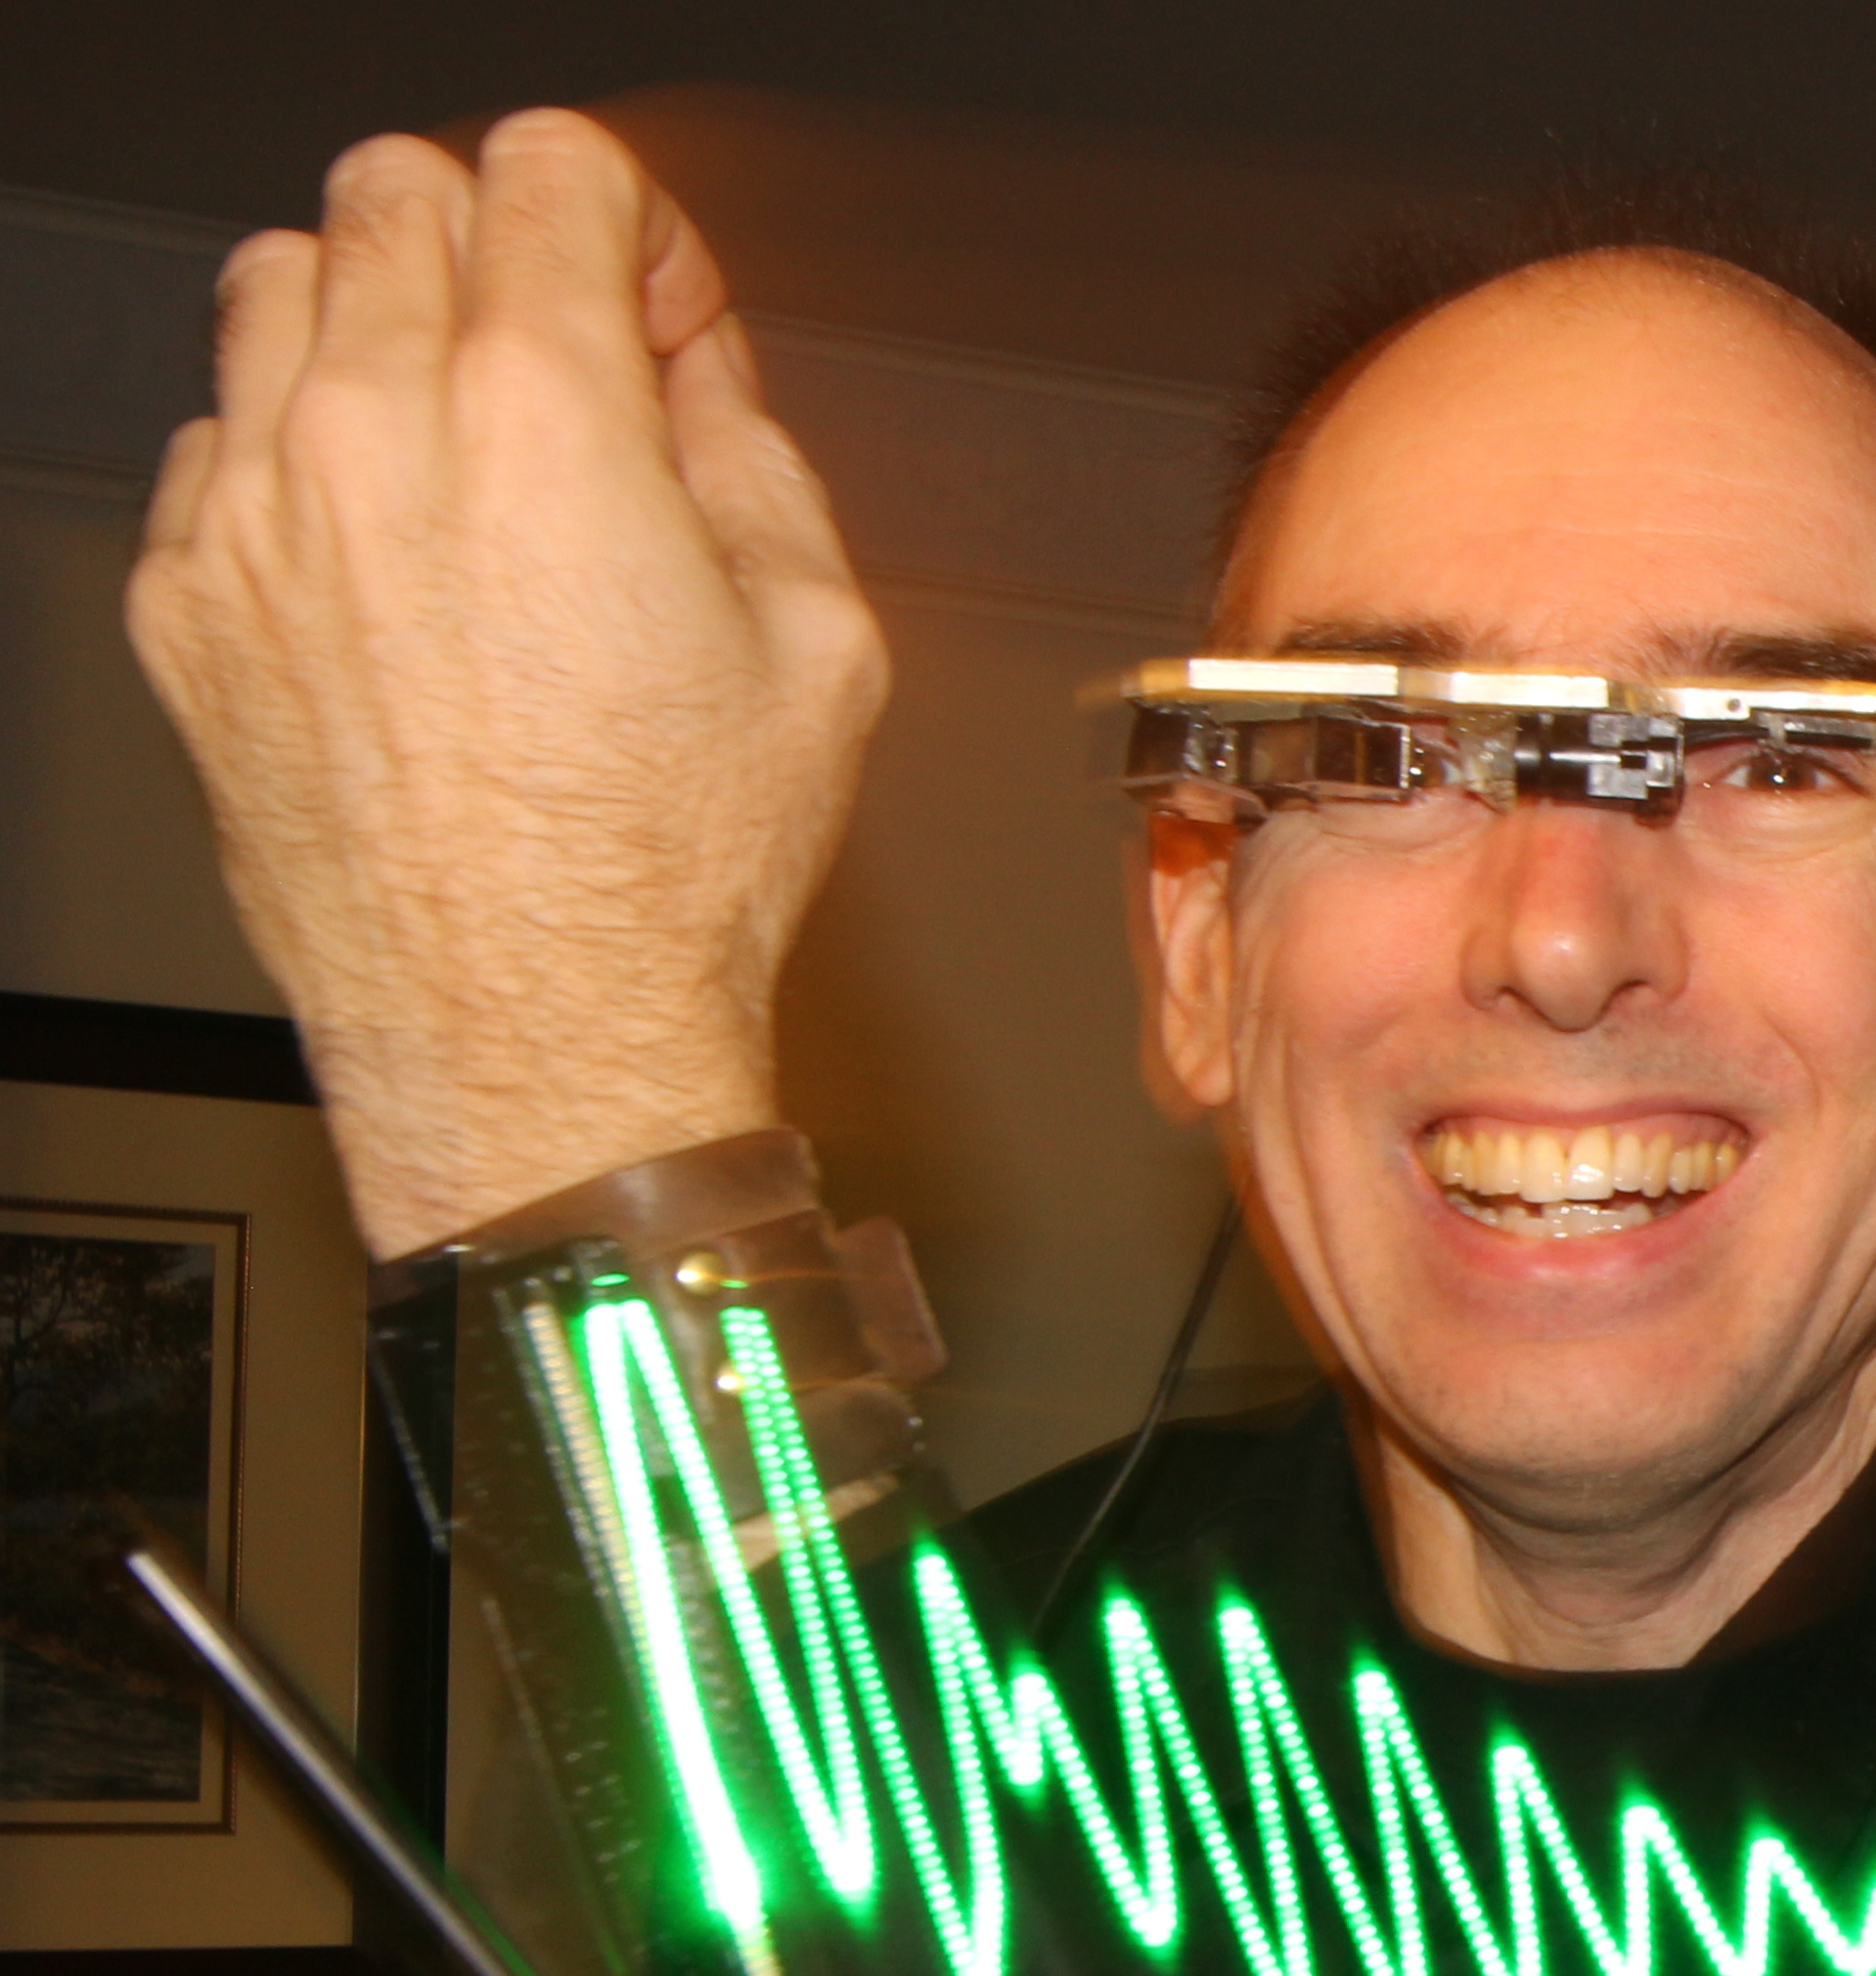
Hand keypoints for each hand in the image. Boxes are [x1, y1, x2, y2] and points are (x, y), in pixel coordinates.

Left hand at [126, 111, 887, 1256]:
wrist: (537, 1039)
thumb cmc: (671, 876)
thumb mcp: (819, 643)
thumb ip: (752, 454)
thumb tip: (697, 370)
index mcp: (551, 420)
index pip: (553, 166)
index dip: (631, 226)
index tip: (655, 312)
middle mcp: (377, 437)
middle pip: (395, 190)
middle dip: (497, 249)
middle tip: (561, 361)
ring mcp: (257, 516)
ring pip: (275, 282)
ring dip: (374, 322)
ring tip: (453, 442)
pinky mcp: (186, 604)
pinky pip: (216, 444)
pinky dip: (298, 461)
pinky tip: (386, 564)